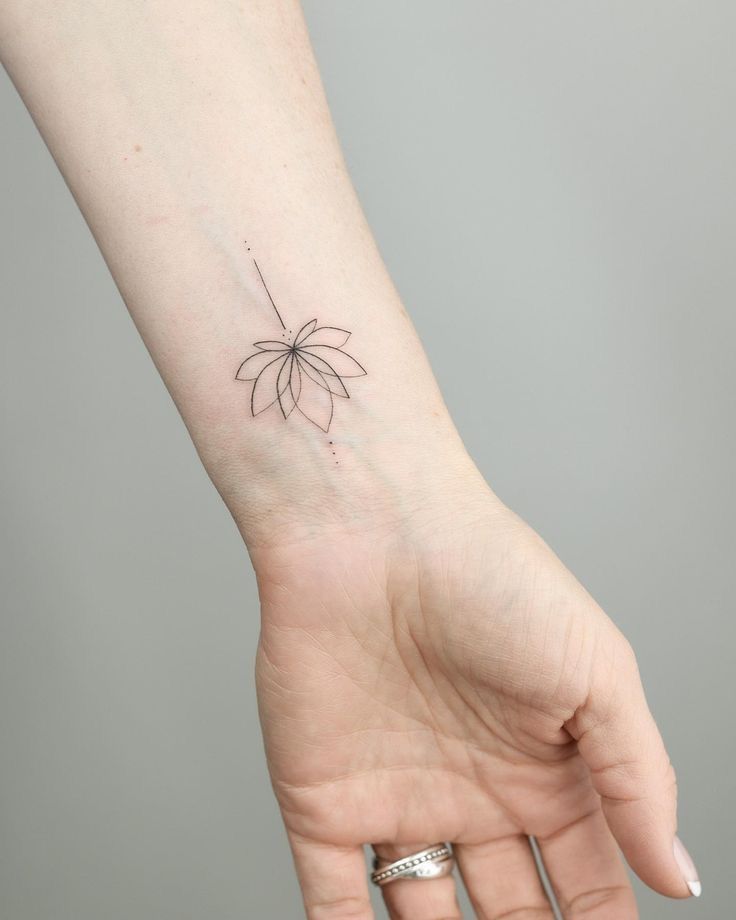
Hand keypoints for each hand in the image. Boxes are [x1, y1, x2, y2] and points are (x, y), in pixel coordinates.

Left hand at [253, 482, 698, 918]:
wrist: (373, 533)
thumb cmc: (491, 578)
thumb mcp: (596, 672)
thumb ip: (639, 778)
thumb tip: (680, 877)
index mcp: (542, 769)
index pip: (587, 881)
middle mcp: (473, 794)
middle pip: (511, 914)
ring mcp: (398, 801)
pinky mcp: (323, 802)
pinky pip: (335, 901)